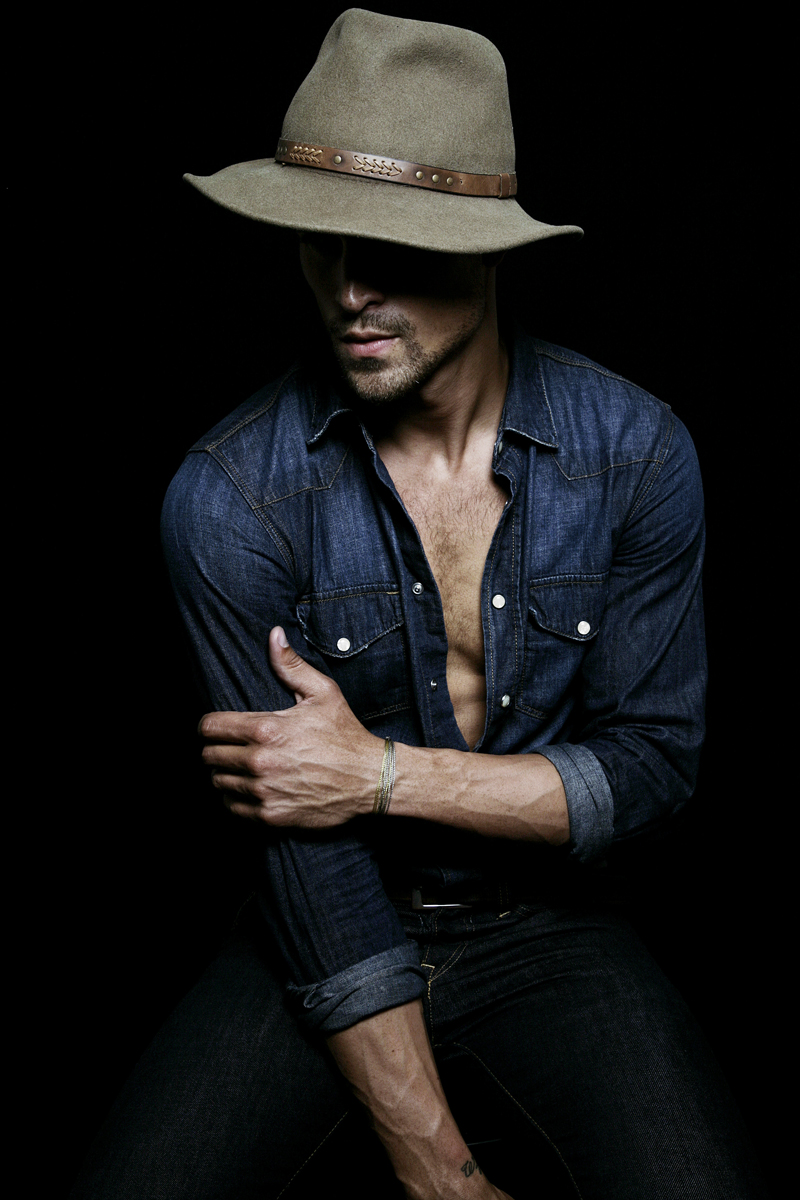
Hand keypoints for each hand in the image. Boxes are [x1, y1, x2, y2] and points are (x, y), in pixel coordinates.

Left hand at [199, 627, 383, 825]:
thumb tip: (274, 635)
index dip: (210, 725)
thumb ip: (291, 665)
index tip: (217, 727)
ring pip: (218, 783)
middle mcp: (260, 761)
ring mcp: (264, 791)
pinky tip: (249, 788)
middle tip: (231, 747)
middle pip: (209, 756)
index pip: (210, 728)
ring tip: (240, 768)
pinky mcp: (270, 815)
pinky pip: (233, 808)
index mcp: (266, 729)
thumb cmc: (345, 735)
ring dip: (225, 775)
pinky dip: (235, 799)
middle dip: (216, 749)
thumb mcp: (323, 693)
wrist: (369, 779)